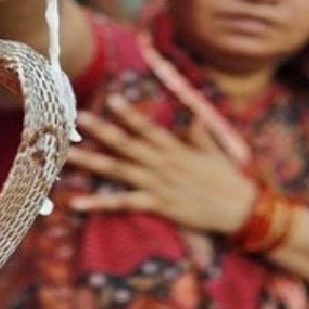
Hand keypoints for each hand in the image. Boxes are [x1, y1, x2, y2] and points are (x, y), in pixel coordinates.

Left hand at [67, 95, 256, 234]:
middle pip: (126, 144)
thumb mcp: (216, 153)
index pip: (147, 127)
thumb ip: (200, 136)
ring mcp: (158, 183)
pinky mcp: (158, 204)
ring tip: (68, 156)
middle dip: (101, 130)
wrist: (241, 209)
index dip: (128, 113)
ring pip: (118, 170)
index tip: (109, 99)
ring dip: (91, 162)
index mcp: (175, 149)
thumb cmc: (229, 181)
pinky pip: (123, 203)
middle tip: (78, 119)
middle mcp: (162, 163)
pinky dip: (98, 203)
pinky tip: (76, 203)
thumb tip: (191, 120)